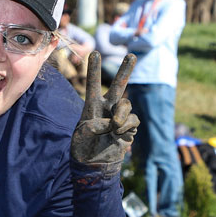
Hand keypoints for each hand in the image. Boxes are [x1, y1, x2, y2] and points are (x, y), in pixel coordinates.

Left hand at [70, 53, 138, 177]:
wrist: (94, 164)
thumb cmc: (83, 147)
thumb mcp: (82, 135)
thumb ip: (96, 125)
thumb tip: (114, 123)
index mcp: (92, 106)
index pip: (93, 84)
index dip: (93, 69)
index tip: (93, 52)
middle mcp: (107, 108)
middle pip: (119, 85)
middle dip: (125, 70)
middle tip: (131, 54)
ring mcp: (119, 117)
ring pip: (127, 105)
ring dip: (122, 115)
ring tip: (114, 127)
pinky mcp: (128, 128)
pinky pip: (133, 121)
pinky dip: (127, 127)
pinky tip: (118, 135)